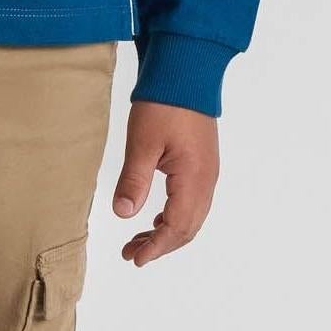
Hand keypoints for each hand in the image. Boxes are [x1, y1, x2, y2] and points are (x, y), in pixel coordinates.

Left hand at [110, 99, 219, 264]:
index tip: (134, 259)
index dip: (156, 247)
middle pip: (187, 228)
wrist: (187, 72)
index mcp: (194, 179)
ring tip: (137, 241)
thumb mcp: (142, 142)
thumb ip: (134, 180)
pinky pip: (192, 202)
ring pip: (191, 217)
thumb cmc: (165, 103)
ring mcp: (207, 173)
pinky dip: (173, 217)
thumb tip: (123, 214)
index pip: (176, 227)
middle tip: (130, 254)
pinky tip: (154, 218)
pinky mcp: (202, 165)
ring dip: (166, 233)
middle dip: (160, 246)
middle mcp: (206, 180)